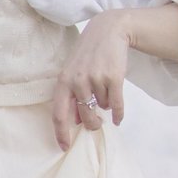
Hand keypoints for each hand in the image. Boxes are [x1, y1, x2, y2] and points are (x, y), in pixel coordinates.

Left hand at [50, 10, 130, 151]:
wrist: (109, 30)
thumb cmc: (89, 53)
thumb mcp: (73, 70)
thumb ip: (71, 94)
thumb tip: (74, 121)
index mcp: (64, 80)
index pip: (58, 113)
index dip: (61, 133)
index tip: (64, 147)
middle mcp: (78, 80)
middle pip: (85, 116)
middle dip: (92, 124)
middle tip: (97, 123)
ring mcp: (96, 79)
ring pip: (102, 107)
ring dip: (105, 105)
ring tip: (105, 89)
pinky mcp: (114, 78)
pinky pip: (116, 105)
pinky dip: (119, 113)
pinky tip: (118, 117)